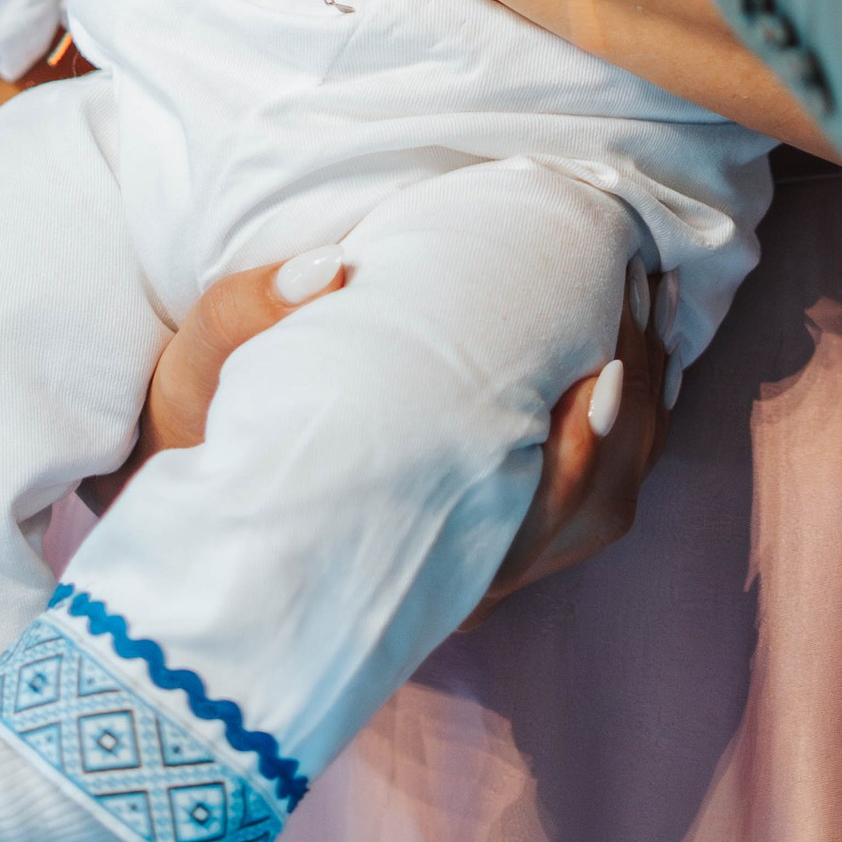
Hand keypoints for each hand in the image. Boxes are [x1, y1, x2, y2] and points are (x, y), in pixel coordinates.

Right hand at [82, 248, 674, 611]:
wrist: (195, 490)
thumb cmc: (205, 423)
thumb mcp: (208, 359)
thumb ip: (257, 309)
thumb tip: (333, 267)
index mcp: (400, 541)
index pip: (539, 512)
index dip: (592, 436)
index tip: (610, 347)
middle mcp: (453, 574)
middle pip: (591, 508)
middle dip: (637, 401)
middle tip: (642, 292)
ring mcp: (476, 564)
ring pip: (600, 509)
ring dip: (641, 412)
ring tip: (646, 307)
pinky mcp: (488, 537)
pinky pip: (588, 499)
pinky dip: (624, 430)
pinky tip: (627, 350)